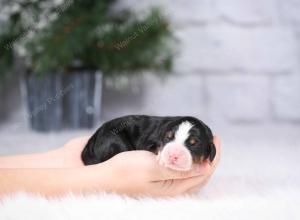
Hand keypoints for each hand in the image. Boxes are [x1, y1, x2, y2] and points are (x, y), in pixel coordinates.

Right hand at [89, 136, 220, 196]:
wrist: (105, 178)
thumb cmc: (126, 171)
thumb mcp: (153, 166)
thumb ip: (179, 168)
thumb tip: (205, 167)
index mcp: (174, 188)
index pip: (203, 172)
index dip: (213, 156)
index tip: (215, 139)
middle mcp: (173, 190)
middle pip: (201, 175)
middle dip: (210, 158)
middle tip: (213, 140)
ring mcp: (166, 188)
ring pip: (192, 176)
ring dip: (201, 162)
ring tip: (204, 147)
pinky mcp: (160, 183)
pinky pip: (182, 175)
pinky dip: (190, 165)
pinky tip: (187, 157)